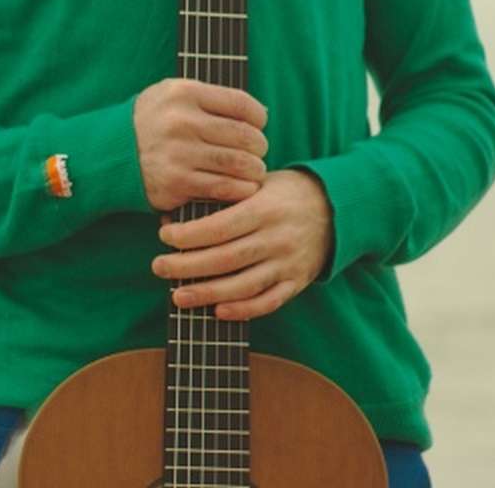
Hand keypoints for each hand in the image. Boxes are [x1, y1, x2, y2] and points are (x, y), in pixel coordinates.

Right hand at [133, 78, 267, 211]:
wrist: (113, 151)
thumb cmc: (155, 119)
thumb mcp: (173, 92)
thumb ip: (212, 98)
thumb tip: (260, 114)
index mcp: (184, 93)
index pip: (242, 104)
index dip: (259, 117)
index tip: (259, 124)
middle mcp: (182, 122)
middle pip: (245, 136)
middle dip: (259, 146)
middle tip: (258, 151)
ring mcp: (179, 154)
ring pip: (239, 164)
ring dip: (254, 169)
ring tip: (253, 169)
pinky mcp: (177, 183)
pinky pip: (224, 188)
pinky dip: (241, 189)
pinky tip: (242, 186)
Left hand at [151, 169, 333, 320]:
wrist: (335, 208)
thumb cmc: (285, 192)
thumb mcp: (259, 183)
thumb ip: (226, 198)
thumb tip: (179, 215)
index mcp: (264, 208)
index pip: (220, 226)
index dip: (189, 235)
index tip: (164, 236)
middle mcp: (276, 237)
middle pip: (225, 258)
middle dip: (187, 266)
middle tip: (159, 267)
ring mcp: (288, 263)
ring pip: (243, 286)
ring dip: (207, 293)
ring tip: (178, 296)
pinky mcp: (297, 282)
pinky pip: (268, 302)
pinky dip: (242, 310)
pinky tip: (217, 311)